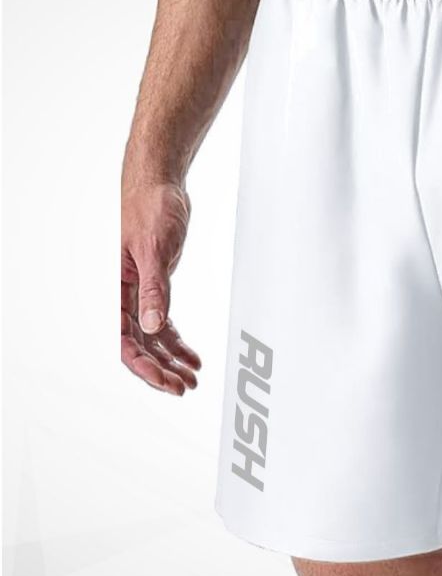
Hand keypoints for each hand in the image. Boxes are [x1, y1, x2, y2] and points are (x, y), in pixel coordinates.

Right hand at [121, 180, 200, 394]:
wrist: (160, 187)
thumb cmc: (149, 209)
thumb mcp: (154, 250)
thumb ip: (154, 289)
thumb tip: (153, 326)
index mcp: (115, 288)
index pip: (124, 340)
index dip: (144, 366)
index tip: (166, 382)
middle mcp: (125, 296)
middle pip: (138, 346)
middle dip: (160, 370)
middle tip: (184, 388)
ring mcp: (141, 293)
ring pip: (152, 338)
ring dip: (171, 360)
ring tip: (191, 379)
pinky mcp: (156, 287)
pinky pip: (164, 323)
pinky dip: (177, 342)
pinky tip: (191, 357)